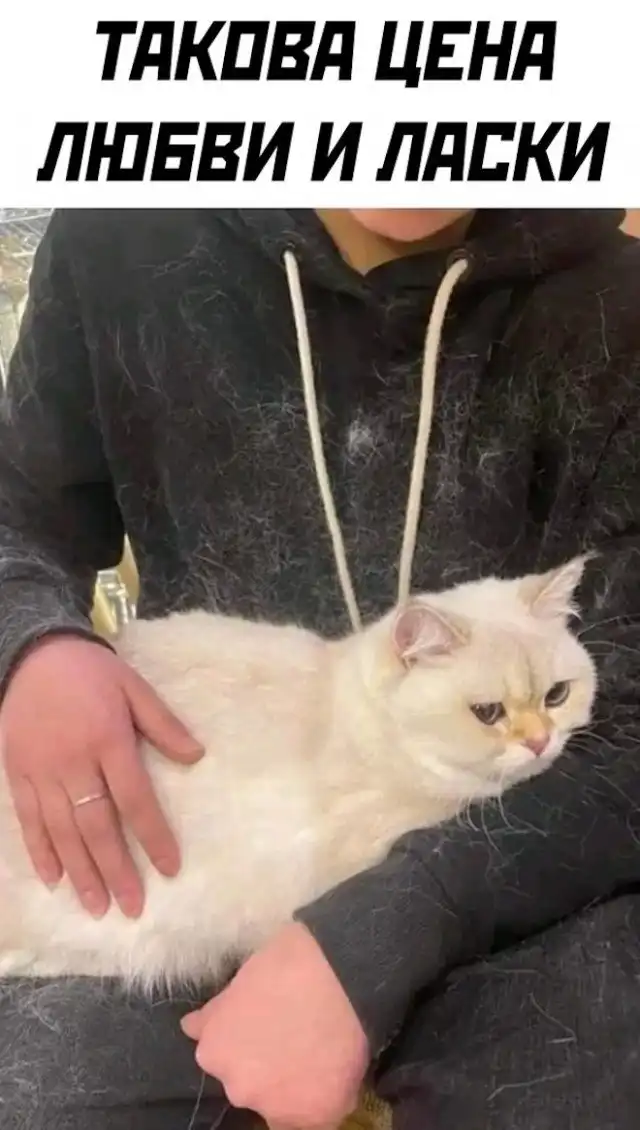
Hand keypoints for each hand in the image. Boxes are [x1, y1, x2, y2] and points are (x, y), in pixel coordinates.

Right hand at [1, 635, 202, 916]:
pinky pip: (28, 819)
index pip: (135, 799)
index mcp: (109, 740)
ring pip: (62, 831)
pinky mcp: (18, 773)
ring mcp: (42, 770)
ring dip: (81, 872)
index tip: (170, 869)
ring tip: (97, 906)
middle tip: (132, 907)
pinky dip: (40, 851)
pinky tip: (54, 880)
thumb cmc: (92, 672)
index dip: (153, 836)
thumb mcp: (135, 687)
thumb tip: (197, 756)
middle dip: (116, 870)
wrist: (33, 652)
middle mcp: (74, 762)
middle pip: (97, 825)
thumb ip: (164, 724)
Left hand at [181, 922, 368, 1129]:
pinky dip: (316, 1101)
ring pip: (277, 1101)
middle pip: (247, 1081)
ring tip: (315, 1053)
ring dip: (289, 1084)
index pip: (220, 1054)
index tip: (262, 1028)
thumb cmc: (291, 962)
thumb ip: (216, 1012)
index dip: (242, 1041)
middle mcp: (235, 1085)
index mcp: (213, 1048)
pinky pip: (309, 1118)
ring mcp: (272, 1105)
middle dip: (264, 1064)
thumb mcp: (241, 977)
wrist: (343, 975)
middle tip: (290, 1037)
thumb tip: (191, 1026)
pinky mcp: (311, 1117)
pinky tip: (329, 1073)